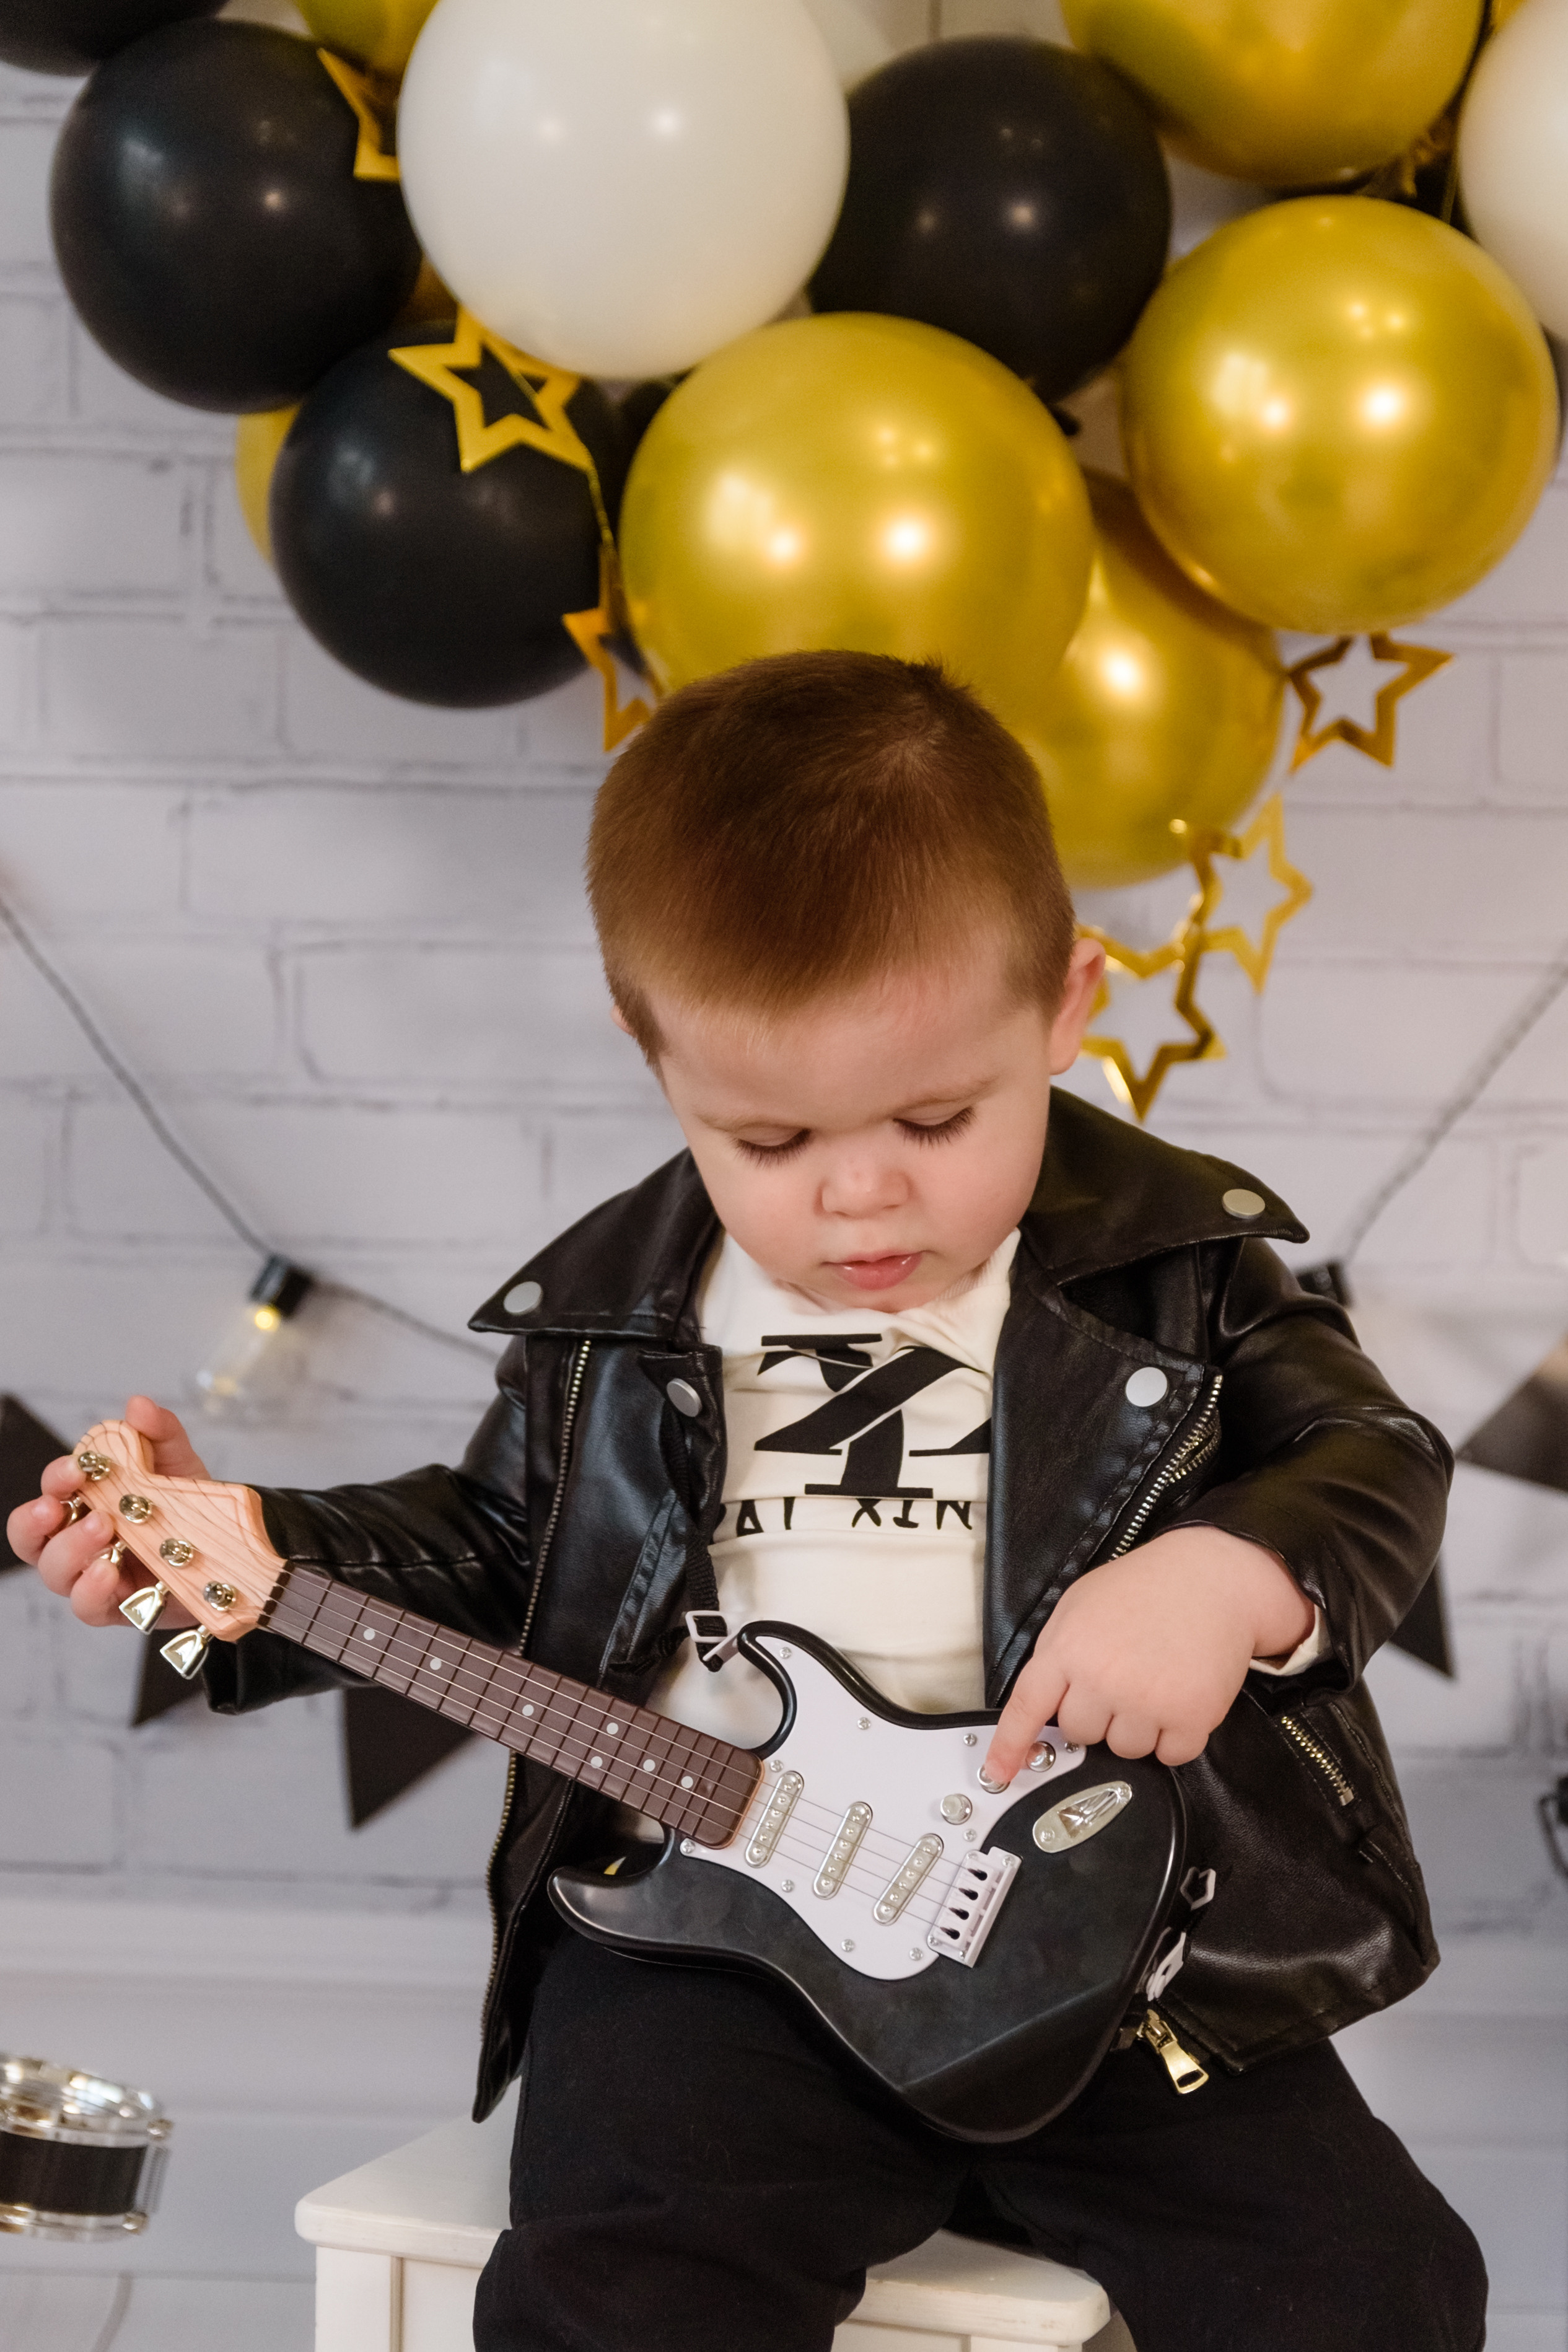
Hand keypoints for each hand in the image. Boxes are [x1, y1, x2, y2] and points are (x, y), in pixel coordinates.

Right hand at [8, 1396, 206, 1629]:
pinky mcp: (119, 1608)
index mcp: (86, 1502)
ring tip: (102, 1532)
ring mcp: (95, 1576)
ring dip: (70, 1551)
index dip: (55, 1480)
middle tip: (65, 1507)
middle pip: (32, 1538)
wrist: (233, 1549)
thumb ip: (159, 1432)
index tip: (75, 1470)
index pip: (52, 1491)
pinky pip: (88, 1607)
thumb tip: (137, 1405)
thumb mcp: (180, 1463)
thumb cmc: (191, 1506)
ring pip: (55, 1573)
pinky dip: (92, 1590)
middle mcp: (80, 1541)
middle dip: (37, 1521)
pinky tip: (109, 1573)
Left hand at [984, 1527, 1315, 1781]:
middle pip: (1080, 1734)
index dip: (1010, 1745)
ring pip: (1124, 1749)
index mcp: (1068, 1648)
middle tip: (1122, 1677)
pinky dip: (1175, 1737)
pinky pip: (1170, 1756)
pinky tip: (1179, 1697)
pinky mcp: (1190, 1716)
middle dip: (1097, 1714)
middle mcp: (1103, 1678)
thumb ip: (1057, 1652)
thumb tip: (1043, 1704)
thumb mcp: (1080, 1605)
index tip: (999, 1773)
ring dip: (1137, 1727)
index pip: (1027, 1707)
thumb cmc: (1145, 1589)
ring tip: (1154, 1681)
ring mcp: (1147, 1700)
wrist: (1212, 1579)